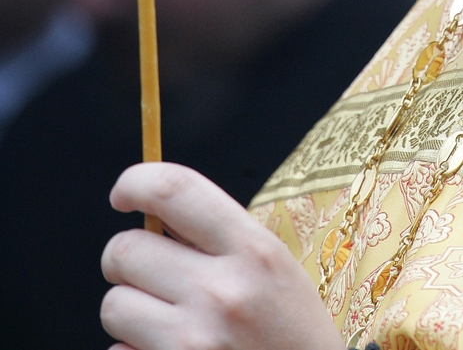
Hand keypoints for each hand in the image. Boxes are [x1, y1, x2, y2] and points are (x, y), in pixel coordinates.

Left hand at [101, 162, 343, 349]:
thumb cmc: (294, 334)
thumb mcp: (274, 268)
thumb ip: (220, 236)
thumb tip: (155, 214)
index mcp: (253, 251)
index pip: (174, 189)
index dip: (136, 182)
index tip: (125, 194)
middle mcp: (220, 293)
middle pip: (126, 250)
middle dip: (127, 259)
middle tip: (150, 273)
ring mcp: (193, 343)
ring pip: (114, 305)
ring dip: (130, 310)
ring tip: (167, 320)